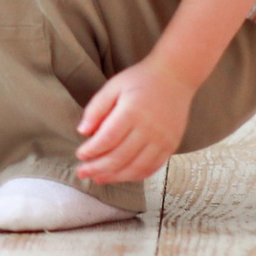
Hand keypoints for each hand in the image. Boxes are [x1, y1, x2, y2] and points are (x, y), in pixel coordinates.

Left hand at [76, 58, 195, 183]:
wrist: (175, 78)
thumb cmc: (139, 81)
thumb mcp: (113, 86)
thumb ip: (96, 108)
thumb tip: (82, 132)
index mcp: (132, 112)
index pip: (108, 139)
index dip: (92, 151)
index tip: (80, 155)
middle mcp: (149, 129)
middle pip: (120, 157)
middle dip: (98, 168)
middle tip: (82, 172)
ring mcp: (163, 140)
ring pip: (136, 168)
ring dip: (115, 177)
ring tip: (98, 178)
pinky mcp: (171, 146)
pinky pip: (152, 168)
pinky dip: (135, 176)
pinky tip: (120, 176)